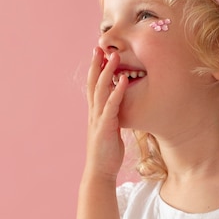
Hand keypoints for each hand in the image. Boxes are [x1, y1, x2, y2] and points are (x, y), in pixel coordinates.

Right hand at [84, 47, 128, 179]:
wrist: (100, 171)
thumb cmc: (107, 151)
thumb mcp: (110, 128)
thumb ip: (112, 116)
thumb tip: (119, 106)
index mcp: (95, 111)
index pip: (93, 85)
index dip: (95, 68)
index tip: (99, 52)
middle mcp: (94, 112)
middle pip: (93, 82)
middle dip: (96, 64)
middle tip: (100, 46)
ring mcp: (98, 118)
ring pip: (101, 90)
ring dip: (107, 72)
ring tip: (115, 56)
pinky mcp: (106, 127)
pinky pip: (112, 106)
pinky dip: (117, 92)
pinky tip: (124, 81)